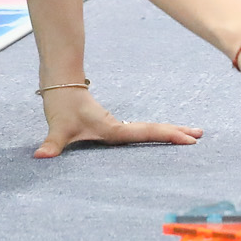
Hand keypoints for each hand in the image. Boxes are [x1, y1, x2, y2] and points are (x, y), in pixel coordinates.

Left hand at [35, 89, 205, 159]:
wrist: (60, 83)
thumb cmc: (61, 105)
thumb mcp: (57, 128)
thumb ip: (51, 144)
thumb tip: (40, 157)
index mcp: (112, 129)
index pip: (145, 133)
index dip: (168, 136)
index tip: (188, 139)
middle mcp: (118, 127)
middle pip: (153, 130)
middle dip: (176, 133)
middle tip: (200, 136)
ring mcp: (116, 126)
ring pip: (148, 130)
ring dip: (169, 132)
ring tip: (191, 135)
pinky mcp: (111, 125)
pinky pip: (140, 131)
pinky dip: (155, 134)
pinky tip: (160, 137)